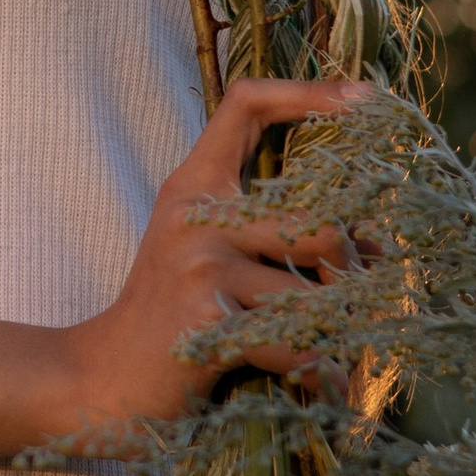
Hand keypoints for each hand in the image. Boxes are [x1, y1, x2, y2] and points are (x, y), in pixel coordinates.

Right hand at [67, 76, 373, 437]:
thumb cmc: (171, 320)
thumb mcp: (208, 255)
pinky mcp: (206, 319)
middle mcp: (195, 214)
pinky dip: (316, 371)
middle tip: (364, 303)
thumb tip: (371, 242)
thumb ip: (271, 233)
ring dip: (335, 334)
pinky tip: (316, 383)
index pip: (246, 105)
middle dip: (353, 276)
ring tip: (336, 354)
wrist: (103, 381)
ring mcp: (199, 264)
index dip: (307, 93)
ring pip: (314, 295)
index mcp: (193, 185)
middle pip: (320, 225)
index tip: (364, 98)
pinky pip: (295, 343)